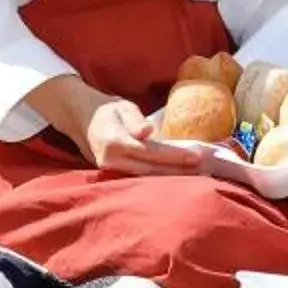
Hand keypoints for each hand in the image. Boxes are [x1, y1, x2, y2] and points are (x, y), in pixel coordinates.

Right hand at [78, 97, 211, 177]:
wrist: (80, 120)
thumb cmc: (106, 110)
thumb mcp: (121, 106)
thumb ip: (134, 118)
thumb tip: (146, 131)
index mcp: (115, 142)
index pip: (151, 152)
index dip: (175, 156)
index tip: (197, 157)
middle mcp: (112, 161)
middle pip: (152, 172)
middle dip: (180, 173)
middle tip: (207, 172)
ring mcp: (111, 172)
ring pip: (147, 180)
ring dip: (172, 180)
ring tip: (198, 179)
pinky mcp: (113, 177)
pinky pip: (140, 180)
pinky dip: (160, 181)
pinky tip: (179, 180)